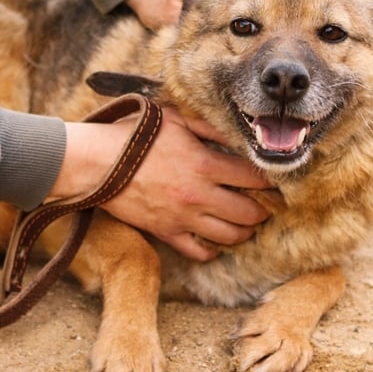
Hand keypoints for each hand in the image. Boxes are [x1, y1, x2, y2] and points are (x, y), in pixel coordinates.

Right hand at [50, 108, 270, 260]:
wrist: (97, 163)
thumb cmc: (134, 137)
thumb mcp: (176, 120)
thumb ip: (210, 128)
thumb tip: (238, 135)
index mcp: (204, 164)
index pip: (253, 178)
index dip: (269, 180)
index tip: (276, 180)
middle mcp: (199, 195)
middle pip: (248, 213)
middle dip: (264, 211)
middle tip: (268, 207)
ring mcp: (183, 217)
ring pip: (229, 236)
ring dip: (244, 232)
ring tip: (248, 225)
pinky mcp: (166, 232)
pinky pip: (198, 251)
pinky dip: (212, 250)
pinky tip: (215, 242)